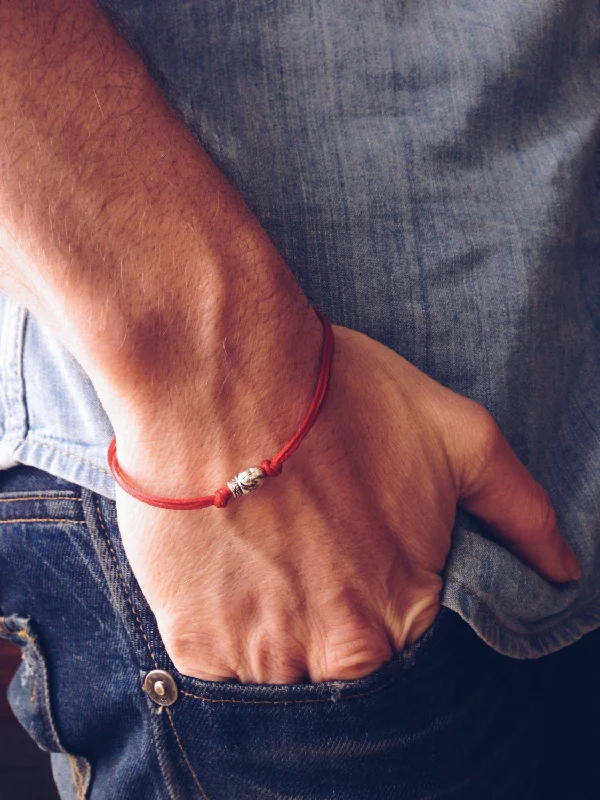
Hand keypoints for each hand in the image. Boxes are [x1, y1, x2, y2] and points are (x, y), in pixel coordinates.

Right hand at [109, 316, 579, 684]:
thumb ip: (519, 511)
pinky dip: (226, 628)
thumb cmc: (341, 399)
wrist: (222, 375)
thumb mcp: (457, 436)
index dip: (389, 613)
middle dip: (332, 628)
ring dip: (276, 630)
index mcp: (401, 612)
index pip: (412, 661)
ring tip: (266, 558)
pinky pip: (218, 668)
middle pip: (344, 677)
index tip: (362, 570)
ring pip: (279, 677)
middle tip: (309, 560)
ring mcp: (256, 654)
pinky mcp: (192, 641)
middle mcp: (333, 652)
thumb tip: (565, 570)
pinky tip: (229, 569)